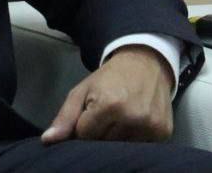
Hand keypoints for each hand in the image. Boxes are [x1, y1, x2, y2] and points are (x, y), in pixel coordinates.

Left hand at [41, 44, 173, 143]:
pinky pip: (140, 147)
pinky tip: (133, 123)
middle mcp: (132, 117)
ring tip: (119, 119)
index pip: (85, 135)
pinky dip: (133, 140)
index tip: (90, 114)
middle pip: (103, 143)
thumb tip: (47, 140)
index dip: (83, 127)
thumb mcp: (82, 91)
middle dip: (99, 134)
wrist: (145, 63)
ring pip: (121, 148)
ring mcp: (150, 127)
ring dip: (116, 138)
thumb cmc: (109, 78)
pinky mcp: (163, 133)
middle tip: (105, 116)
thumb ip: (65, 117)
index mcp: (109, 104)